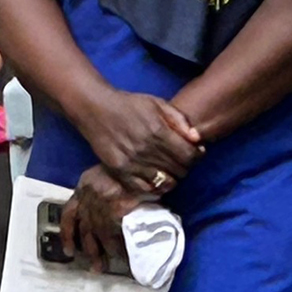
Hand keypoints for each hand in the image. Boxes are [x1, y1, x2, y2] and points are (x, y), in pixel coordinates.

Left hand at [60, 166, 143, 271]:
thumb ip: (103, 188)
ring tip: (102, 267)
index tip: (69, 248)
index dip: (68, 232)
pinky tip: (121, 257)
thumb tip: (108, 204)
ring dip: (99, 253)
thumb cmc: (126, 163)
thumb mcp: (107, 172)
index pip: (70, 212)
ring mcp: (100, 204)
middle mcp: (87, 196)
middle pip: (83, 229)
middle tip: (91, 266)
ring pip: (96, 235)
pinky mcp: (115, 210)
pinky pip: (114, 234)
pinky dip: (116, 247)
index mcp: (85, 185)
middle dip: (86, 249)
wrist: (137, 156)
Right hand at [72, 87, 202, 193]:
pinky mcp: (119, 170)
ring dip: (171, 177)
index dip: (196, 156)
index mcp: (158, 131)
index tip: (194, 152)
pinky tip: (155, 179)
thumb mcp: (157, 103)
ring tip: (168, 169)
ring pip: (165, 182)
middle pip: (179, 170)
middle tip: (180, 160)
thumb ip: (179, 119)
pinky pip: (144, 189)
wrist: (95, 108)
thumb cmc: (129, 104)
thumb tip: (197, 139)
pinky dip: (154, 187)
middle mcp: (146, 149)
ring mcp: (132, 162)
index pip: (189, 156)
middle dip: (185, 166)